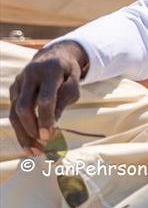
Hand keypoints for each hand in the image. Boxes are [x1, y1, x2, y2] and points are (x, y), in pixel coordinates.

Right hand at [9, 41, 87, 155]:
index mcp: (50, 70)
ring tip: (35, 151)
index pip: (45, 98)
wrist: (53, 56)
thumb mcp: (74, 81)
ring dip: (23, 134)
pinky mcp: (13, 90)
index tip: (50, 136)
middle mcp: (30, 75)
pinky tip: (29, 143)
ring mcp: (19, 82)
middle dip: (32, 128)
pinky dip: (20, 129)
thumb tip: (52, 125)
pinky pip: (13, 113)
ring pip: (15, 112)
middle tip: (43, 145)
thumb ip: (65, 99)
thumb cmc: (67, 72)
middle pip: (24, 107)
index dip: (46, 118)